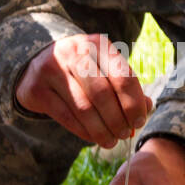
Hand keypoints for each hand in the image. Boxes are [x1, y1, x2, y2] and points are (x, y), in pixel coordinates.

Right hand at [16, 33, 152, 148]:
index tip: (139, 121)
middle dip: (118, 119)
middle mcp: (74, 52)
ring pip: (84, 108)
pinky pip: (66, 117)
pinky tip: (94, 138)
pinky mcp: (38, 90)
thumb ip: (126, 85)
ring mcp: (52, 70)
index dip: (134, 103)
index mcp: (97, 44)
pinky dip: (84, 132)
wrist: (37, 64)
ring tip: (111, 141)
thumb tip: (147, 107)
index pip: (122, 76)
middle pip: (103, 93)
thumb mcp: (104, 68)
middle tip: (125, 134)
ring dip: (102, 130)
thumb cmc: (81, 70)